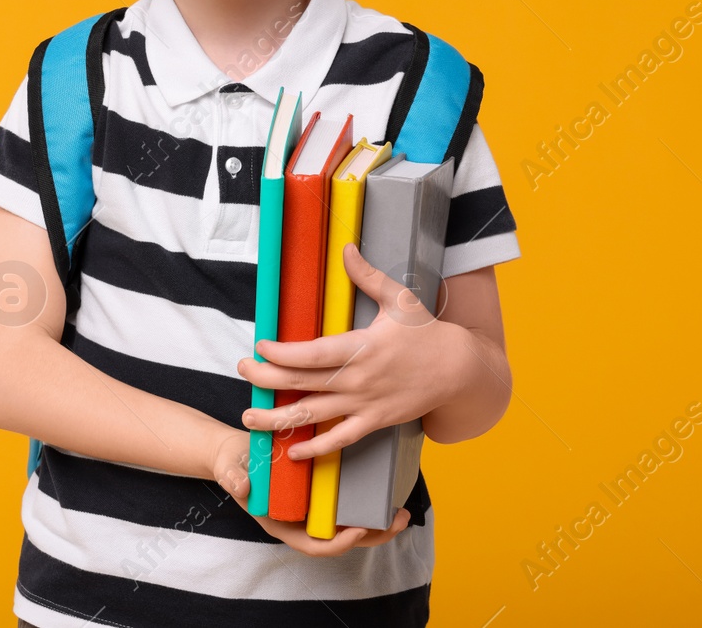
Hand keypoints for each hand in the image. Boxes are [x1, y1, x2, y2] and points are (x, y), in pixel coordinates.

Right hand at [207, 426, 410, 555]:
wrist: (237, 454)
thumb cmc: (235, 466)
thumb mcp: (231, 471)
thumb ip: (235, 480)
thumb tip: (243, 487)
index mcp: (284, 525)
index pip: (314, 545)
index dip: (337, 543)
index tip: (357, 530)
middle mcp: (303, 522)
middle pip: (341, 539)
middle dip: (372, 535)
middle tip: (398, 521)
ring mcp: (315, 510)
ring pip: (350, 525)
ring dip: (377, 523)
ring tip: (402, 512)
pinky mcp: (323, 494)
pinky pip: (347, 505)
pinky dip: (368, 503)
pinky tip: (386, 491)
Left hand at [237, 242, 465, 460]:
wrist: (460, 371)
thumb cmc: (427, 332)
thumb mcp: (400, 299)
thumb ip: (368, 276)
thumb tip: (346, 249)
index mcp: (362, 348)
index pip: (312, 354)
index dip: (281, 353)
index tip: (259, 346)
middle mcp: (358, 380)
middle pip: (302, 383)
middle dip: (266, 379)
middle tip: (242, 370)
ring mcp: (365, 405)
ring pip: (313, 416)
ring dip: (278, 420)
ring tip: (249, 419)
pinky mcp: (374, 422)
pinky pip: (340, 440)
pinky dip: (315, 449)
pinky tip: (293, 453)